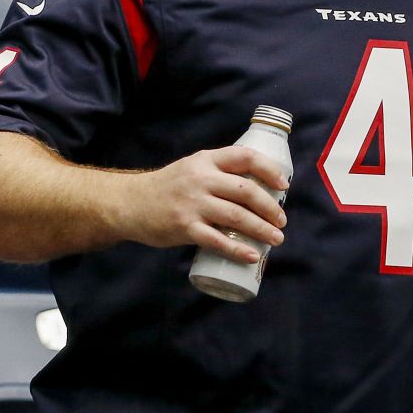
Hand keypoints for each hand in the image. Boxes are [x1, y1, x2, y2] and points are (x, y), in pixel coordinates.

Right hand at [117, 145, 287, 263]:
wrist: (129, 203)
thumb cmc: (168, 188)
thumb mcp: (192, 169)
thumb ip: (218, 174)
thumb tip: (257, 191)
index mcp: (206, 160)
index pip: (245, 156)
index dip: (269, 169)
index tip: (283, 185)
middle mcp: (201, 179)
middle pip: (246, 191)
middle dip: (270, 208)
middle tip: (281, 221)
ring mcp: (192, 204)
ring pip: (236, 216)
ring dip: (261, 229)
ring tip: (276, 239)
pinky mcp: (184, 227)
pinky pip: (217, 240)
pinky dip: (237, 249)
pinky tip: (252, 256)